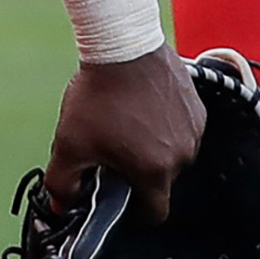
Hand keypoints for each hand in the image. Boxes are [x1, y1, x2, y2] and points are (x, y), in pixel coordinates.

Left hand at [44, 41, 201, 221]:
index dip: (134, 211)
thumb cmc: (98, 94)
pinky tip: (142, 108)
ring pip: (173, 155)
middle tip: (114, 151)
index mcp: (155, 172)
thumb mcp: (69, 144)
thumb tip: (61, 206)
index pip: (154, 214)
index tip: (119, 196)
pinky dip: (165, 126)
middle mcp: (183, 155)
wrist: (122, 44)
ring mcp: (194, 130)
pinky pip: (182, 130)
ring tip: (127, 125)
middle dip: (139, 173)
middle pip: (162, 182)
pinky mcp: (198, 107)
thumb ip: (62, 184)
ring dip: (154, 148)